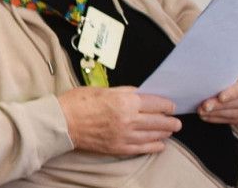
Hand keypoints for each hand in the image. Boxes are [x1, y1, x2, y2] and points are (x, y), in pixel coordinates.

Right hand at [58, 86, 181, 155]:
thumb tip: (140, 94)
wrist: (62, 122)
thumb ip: (124, 92)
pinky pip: (142, 148)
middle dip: (171, 121)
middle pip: (159, 121)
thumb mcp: (102, 89)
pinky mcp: (119, 147)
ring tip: (170, 130)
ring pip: (154, 135)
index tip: (170, 106)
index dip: (167, 105)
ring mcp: (125, 136)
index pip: (156, 104)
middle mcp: (129, 119)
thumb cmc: (78, 102)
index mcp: (125, 101)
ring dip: (165, 133)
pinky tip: (160, 144)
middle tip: (176, 121)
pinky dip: (154, 146)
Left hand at [198, 62, 237, 123]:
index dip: (234, 92)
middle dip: (222, 106)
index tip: (220, 98)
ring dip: (219, 114)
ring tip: (202, 112)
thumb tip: (206, 67)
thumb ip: (224, 66)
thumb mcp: (228, 62)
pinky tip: (208, 117)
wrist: (232, 74)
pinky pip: (237, 120)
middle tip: (205, 106)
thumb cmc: (228, 66)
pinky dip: (221, 119)